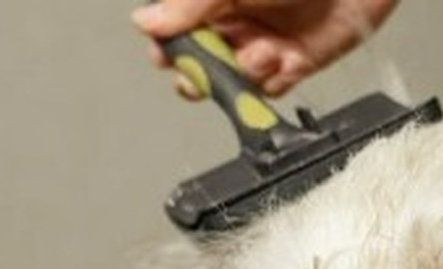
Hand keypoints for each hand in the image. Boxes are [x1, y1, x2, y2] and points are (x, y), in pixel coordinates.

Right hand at [132, 0, 399, 96]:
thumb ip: (190, 5)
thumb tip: (147, 21)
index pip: (177, 29)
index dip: (168, 46)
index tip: (164, 56)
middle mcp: (237, 21)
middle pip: (202, 61)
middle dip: (200, 73)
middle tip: (204, 72)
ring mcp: (265, 43)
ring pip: (236, 79)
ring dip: (244, 72)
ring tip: (263, 50)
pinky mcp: (295, 63)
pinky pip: (272, 87)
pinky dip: (273, 79)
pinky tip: (283, 58)